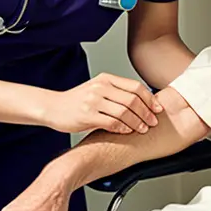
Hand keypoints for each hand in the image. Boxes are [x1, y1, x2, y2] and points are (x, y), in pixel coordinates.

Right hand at [46, 73, 162, 133]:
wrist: (53, 107)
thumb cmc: (77, 101)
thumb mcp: (97, 90)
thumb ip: (116, 93)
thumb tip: (142, 103)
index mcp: (105, 79)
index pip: (135, 87)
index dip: (150, 99)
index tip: (158, 109)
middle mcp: (100, 87)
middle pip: (132, 99)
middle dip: (146, 113)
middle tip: (153, 122)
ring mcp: (93, 100)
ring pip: (124, 112)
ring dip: (137, 122)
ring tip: (142, 129)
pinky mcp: (87, 115)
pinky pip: (111, 122)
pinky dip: (122, 128)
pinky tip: (127, 132)